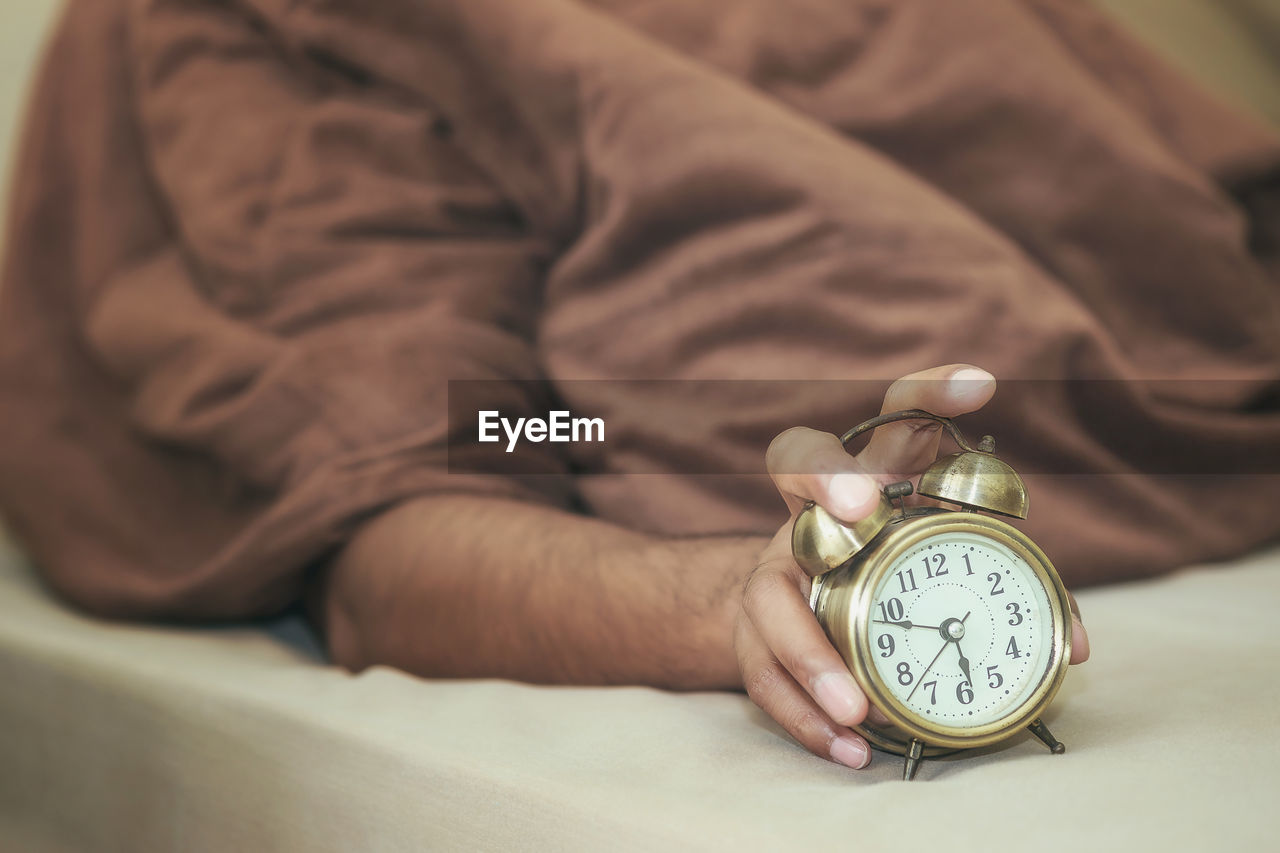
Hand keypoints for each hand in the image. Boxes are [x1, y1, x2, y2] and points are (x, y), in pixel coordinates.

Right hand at [735, 364, 1090, 770]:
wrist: (790, 618)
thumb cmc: (887, 582)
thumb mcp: (948, 574)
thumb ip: (1010, 597)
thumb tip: (1074, 646)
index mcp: (873, 481)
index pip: (895, 420)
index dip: (929, 394)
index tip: (980, 384)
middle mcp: (812, 513)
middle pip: (797, 463)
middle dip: (828, 476)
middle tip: (861, 506)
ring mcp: (773, 571)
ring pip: (771, 594)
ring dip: (812, 649)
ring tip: (857, 706)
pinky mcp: (751, 634)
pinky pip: (764, 674)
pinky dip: (804, 717)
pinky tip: (848, 748)